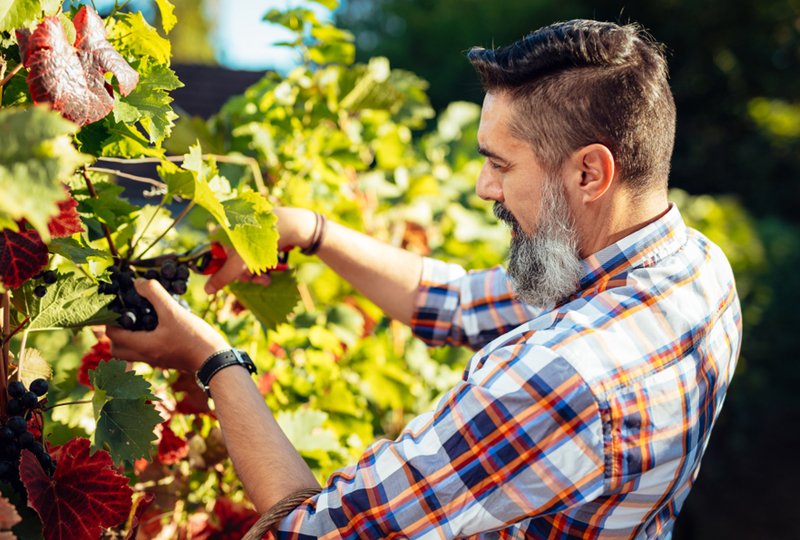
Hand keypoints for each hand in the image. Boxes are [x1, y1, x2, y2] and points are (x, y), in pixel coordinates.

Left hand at [106, 279, 228, 371]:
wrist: (215, 360)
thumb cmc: (194, 338)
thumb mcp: (173, 311)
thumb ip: (154, 294)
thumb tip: (137, 282)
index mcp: (142, 345)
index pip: (113, 334)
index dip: (111, 319)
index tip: (119, 305)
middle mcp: (145, 356)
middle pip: (117, 349)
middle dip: (117, 333)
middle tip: (126, 316)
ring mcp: (156, 360)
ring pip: (131, 352)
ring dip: (130, 338)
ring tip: (141, 320)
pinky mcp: (167, 360)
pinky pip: (146, 352)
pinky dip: (145, 340)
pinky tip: (158, 326)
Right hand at [204, 206, 316, 294]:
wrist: (289, 227)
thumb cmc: (258, 243)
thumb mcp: (237, 264)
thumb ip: (222, 278)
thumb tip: (206, 290)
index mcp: (219, 235)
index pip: (211, 256)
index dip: (219, 271)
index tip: (230, 278)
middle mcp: (230, 234)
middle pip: (228, 262)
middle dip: (242, 275)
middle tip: (253, 279)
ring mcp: (244, 237)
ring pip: (243, 262)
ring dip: (253, 274)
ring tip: (265, 279)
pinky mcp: (257, 240)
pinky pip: (253, 256)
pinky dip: (260, 265)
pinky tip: (269, 272)